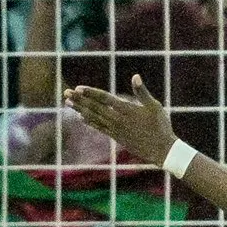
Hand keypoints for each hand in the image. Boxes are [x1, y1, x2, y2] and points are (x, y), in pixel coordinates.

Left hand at [62, 74, 177, 169]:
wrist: (161, 149)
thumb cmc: (160, 126)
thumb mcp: (154, 106)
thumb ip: (142, 92)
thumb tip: (135, 76)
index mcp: (127, 110)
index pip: (105, 99)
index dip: (91, 93)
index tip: (78, 88)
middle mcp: (118, 119)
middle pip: (95, 107)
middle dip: (80, 99)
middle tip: (66, 92)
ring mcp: (116, 129)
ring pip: (94, 117)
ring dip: (80, 109)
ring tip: (68, 103)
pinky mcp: (116, 136)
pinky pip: (99, 127)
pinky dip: (90, 121)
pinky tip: (82, 117)